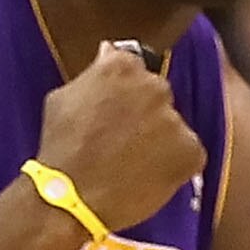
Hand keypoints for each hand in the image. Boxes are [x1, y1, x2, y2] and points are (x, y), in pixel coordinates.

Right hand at [36, 44, 205, 232]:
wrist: (70, 198)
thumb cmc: (60, 150)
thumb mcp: (61, 99)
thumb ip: (92, 74)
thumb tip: (108, 51)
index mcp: (122, 66)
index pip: (134, 71)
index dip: (124, 96)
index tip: (114, 115)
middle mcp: (154, 86)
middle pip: (157, 96)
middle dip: (144, 116)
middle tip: (122, 143)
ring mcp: (174, 119)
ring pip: (173, 127)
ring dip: (159, 142)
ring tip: (131, 166)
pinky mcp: (190, 151)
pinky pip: (189, 155)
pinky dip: (174, 167)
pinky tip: (147, 178)